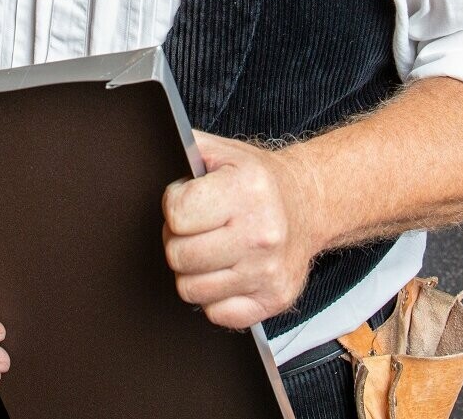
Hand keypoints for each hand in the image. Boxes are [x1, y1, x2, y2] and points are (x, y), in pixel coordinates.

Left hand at [161, 131, 322, 329]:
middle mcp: (261, 233)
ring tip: (213, 250)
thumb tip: (151, 148)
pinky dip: (216, 297)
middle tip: (198, 229)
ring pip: (191, 290)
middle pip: (179, 256)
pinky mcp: (274, 299)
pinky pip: (216, 313)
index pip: (176, 214)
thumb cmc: (260, 181)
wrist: (311, 204)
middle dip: (180, 241)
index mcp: (246, 190)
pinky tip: (229, 272)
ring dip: (195, 272)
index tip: (188, 202)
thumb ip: (185, 149)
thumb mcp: (224, 152)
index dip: (174, 208)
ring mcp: (269, 271)